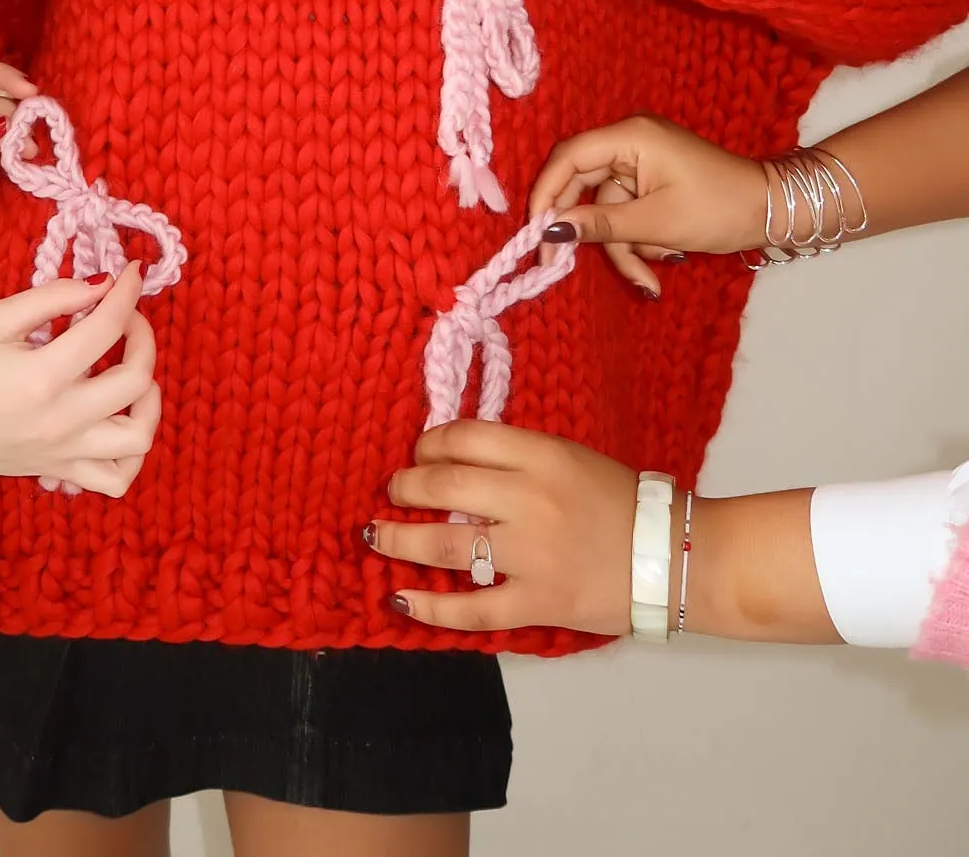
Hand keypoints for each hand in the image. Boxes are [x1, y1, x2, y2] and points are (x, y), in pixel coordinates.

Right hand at [0, 263, 160, 494]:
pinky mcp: (63, 471)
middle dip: (144, 337)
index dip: (128, 293)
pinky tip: (120, 422)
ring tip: (134, 376)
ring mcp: (66, 451)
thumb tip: (102, 284)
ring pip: (140, 438)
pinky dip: (132, 454)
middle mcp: (62, 419)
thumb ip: (53, 296)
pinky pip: (117, 479)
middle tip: (127, 319)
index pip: (106, 327)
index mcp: (43, 376)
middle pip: (136, 380)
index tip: (132, 274)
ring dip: (150, 400)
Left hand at [367, 421, 635, 634]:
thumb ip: (516, 457)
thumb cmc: (619, 499)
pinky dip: (431, 607)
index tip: (419, 453)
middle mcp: (531, 500)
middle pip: (446, 486)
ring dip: (402, 539)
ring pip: (448, 545)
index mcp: (542, 455)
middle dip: (407, 486)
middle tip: (393, 491)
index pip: (466, 438)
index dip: (429, 443)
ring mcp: (532, 555)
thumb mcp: (569, 456)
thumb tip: (453, 460)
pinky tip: (401, 599)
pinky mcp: (538, 604)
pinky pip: (473, 610)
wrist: (671, 555)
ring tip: (377, 535)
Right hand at [527, 114, 769, 293]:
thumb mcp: (656, 223)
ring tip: (649, 281)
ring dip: (623, 247)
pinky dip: (638, 241)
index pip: (569, 158)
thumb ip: (600, 224)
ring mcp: (642, 162)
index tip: (535, 233)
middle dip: (588, 232)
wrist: (773, 210)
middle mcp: (630, 142)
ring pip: (607, 209)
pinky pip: (627, 212)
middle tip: (562, 267)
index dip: (546, 194)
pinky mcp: (652, 182)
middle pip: (584, 187)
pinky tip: (661, 263)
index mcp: (630, 137)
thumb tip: (551, 230)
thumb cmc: (719, 208)